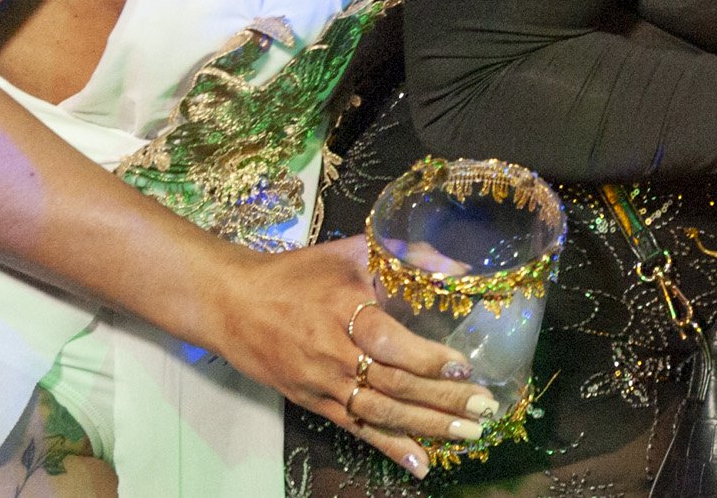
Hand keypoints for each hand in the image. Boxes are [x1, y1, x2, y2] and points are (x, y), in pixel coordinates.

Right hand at [201, 234, 489, 478]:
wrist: (232, 305)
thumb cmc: (295, 274)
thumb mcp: (345, 253)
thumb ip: (397, 254)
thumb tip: (453, 261)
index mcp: (342, 312)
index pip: (388, 342)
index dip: (425, 358)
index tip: (462, 367)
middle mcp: (333, 354)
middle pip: (393, 384)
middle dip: (442, 401)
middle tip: (484, 410)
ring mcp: (323, 384)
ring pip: (380, 413)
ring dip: (427, 428)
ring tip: (468, 436)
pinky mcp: (314, 403)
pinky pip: (357, 430)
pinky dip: (390, 447)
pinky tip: (420, 463)